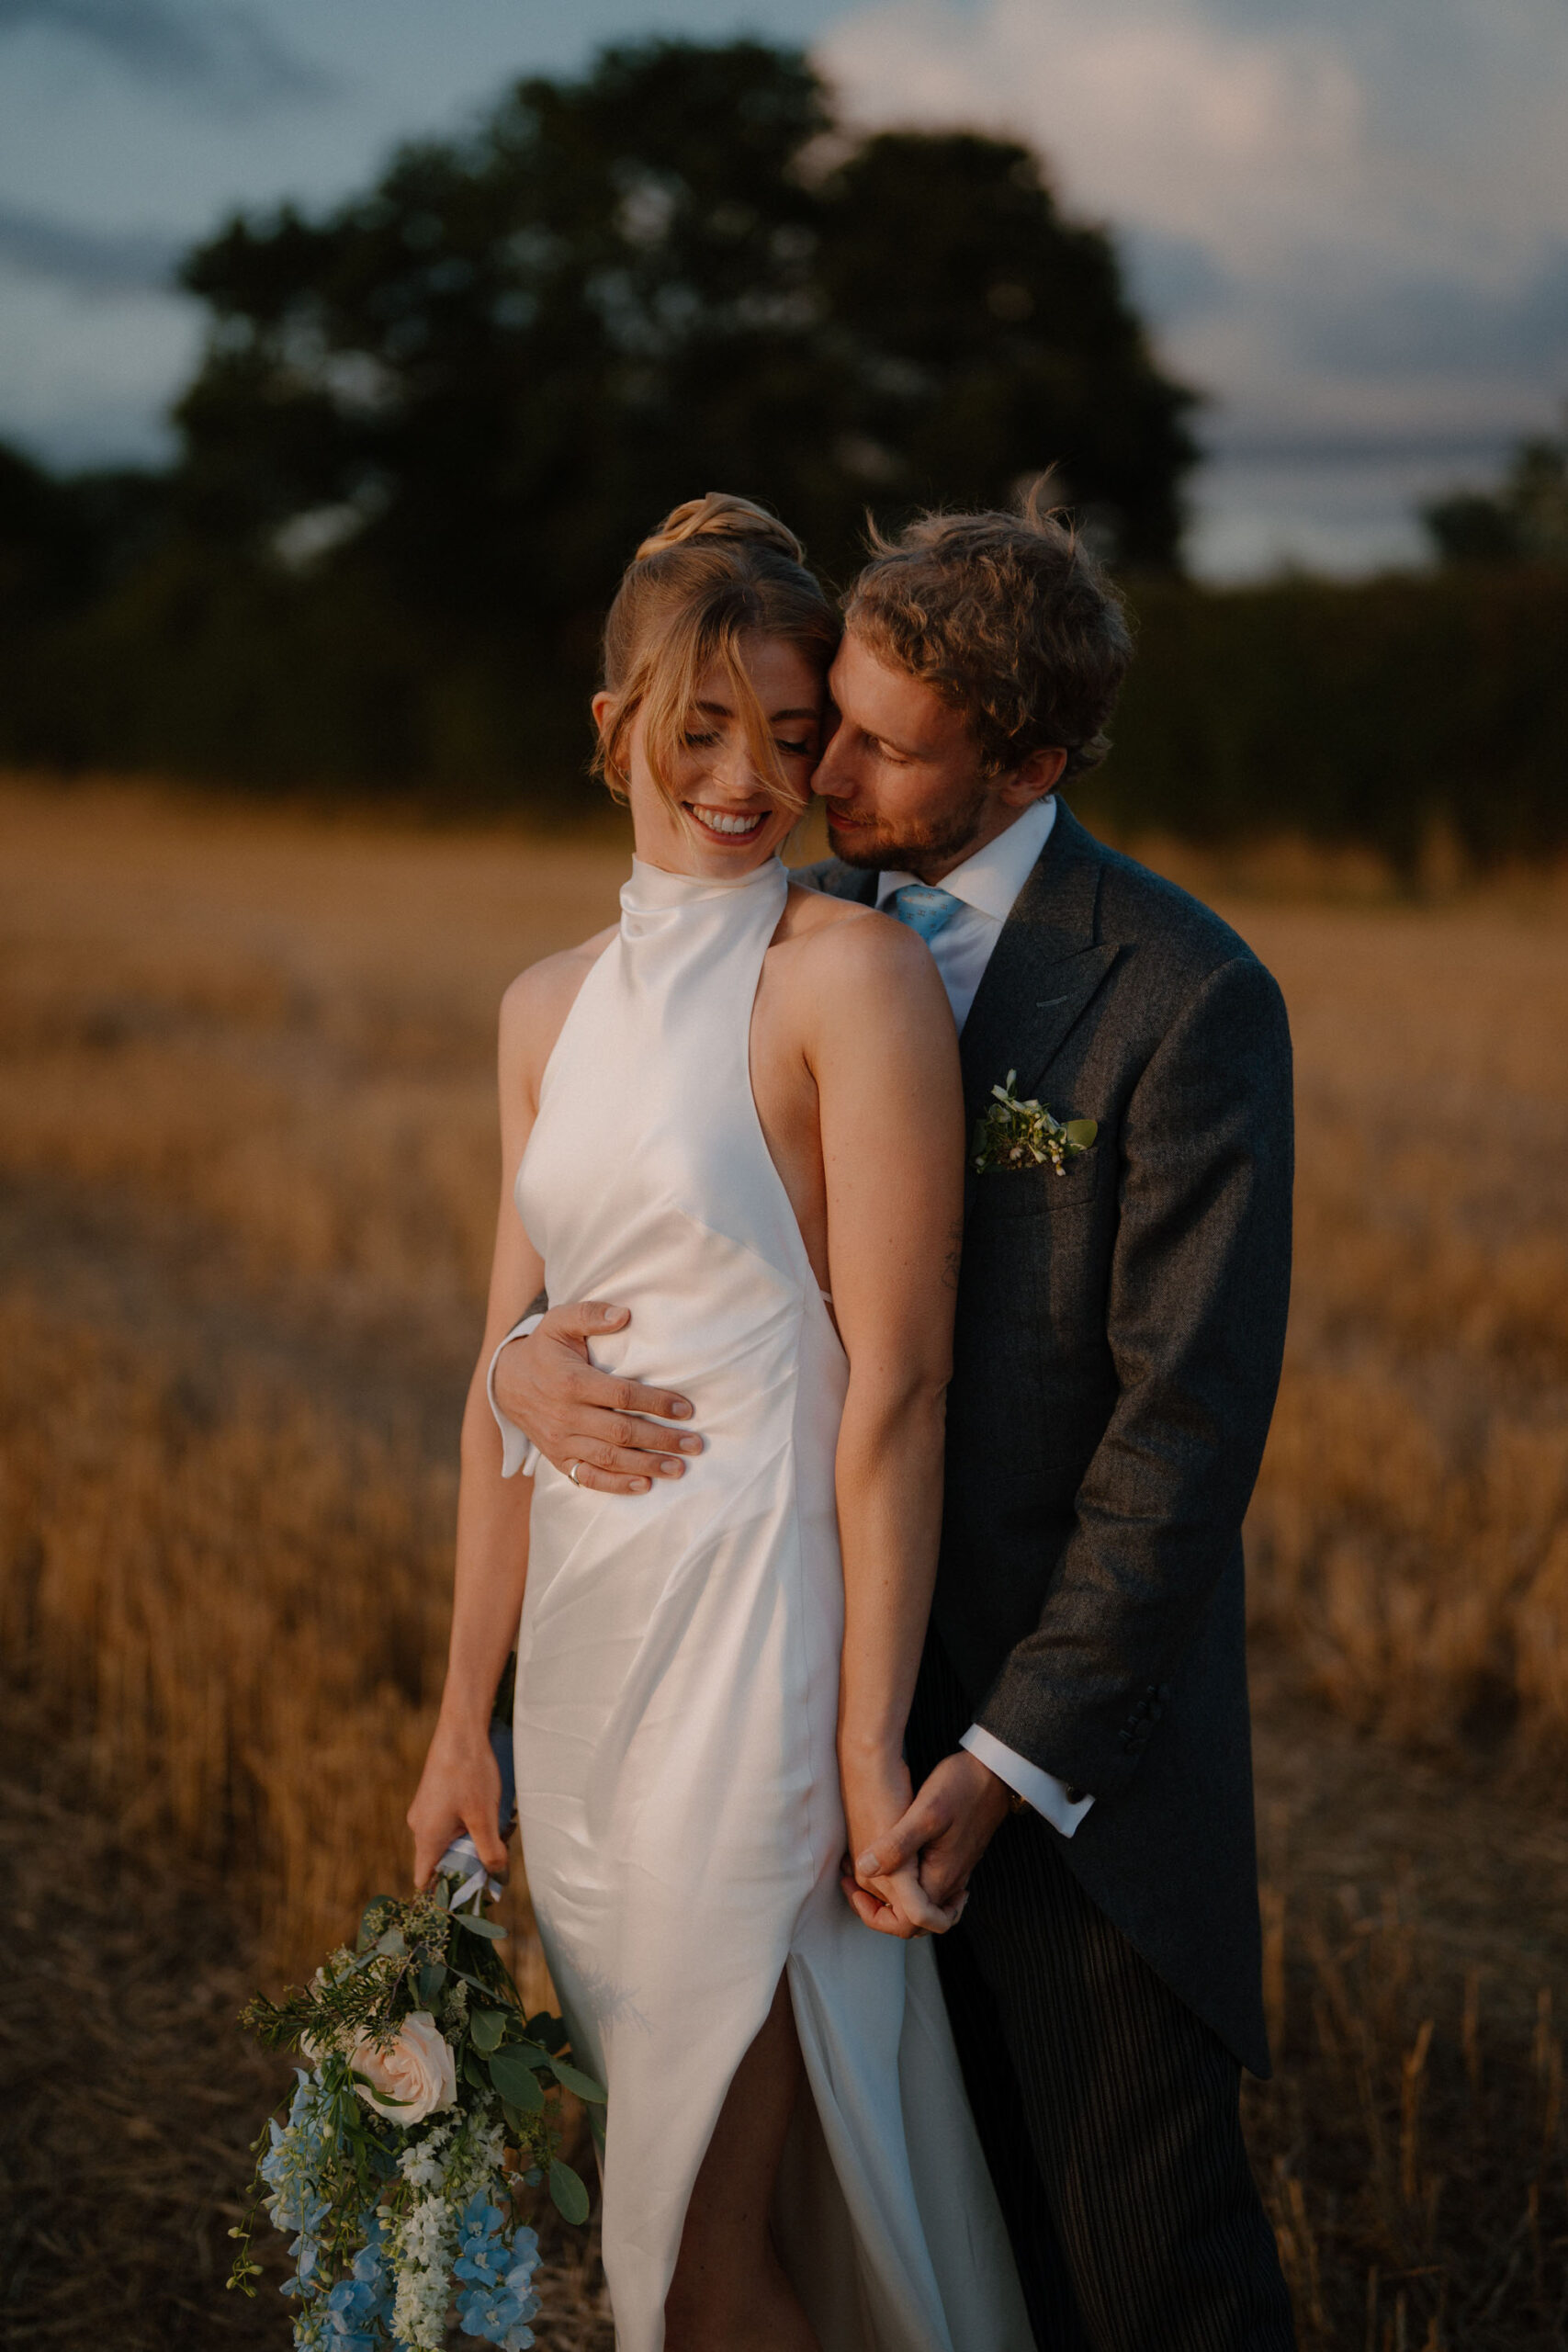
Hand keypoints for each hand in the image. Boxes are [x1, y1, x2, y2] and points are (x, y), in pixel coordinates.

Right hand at [407, 1718, 509, 1889]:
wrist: (461, 1730)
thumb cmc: (470, 1773)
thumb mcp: (485, 1817)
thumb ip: (490, 1851)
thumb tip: (495, 1875)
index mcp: (426, 1837)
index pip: (425, 1880)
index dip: (444, 1892)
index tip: (469, 1893)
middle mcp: (419, 1826)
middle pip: (440, 1860)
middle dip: (467, 1862)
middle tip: (495, 1854)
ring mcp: (424, 1810)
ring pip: (447, 1839)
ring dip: (470, 1840)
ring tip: (495, 1826)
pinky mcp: (433, 1796)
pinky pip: (448, 1822)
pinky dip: (467, 1823)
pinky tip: (487, 1809)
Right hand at [493, 1300, 701, 1494]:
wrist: (508, 1383)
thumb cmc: (545, 1349)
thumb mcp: (560, 1321)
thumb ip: (590, 1314)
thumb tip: (624, 1314)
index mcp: (572, 1381)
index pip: (622, 1395)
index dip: (656, 1403)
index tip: (686, 1410)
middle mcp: (567, 1415)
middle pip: (621, 1432)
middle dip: (661, 1440)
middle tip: (695, 1444)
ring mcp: (562, 1441)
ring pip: (610, 1458)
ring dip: (647, 1465)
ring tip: (679, 1468)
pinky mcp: (559, 1459)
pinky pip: (588, 1478)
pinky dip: (616, 1485)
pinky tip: (644, 1486)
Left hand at [853, 1750, 1012, 1911]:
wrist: (995, 1773)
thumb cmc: (962, 1787)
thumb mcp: (926, 1812)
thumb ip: (897, 1845)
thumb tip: (864, 1870)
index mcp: (939, 1878)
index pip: (907, 1925)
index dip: (875, 1916)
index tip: (853, 1888)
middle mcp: (949, 1883)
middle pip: (913, 1921)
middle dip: (879, 1910)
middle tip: (853, 1883)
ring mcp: (956, 1872)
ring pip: (921, 1904)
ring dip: (892, 1898)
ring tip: (868, 1873)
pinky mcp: (957, 1858)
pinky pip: (929, 1887)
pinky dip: (908, 1884)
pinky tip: (894, 1862)